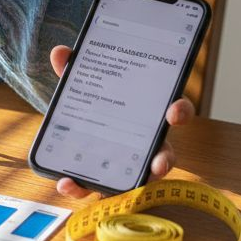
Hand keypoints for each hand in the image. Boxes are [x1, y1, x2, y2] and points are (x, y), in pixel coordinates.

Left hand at [48, 45, 194, 199]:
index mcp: (147, 113)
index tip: (174, 112)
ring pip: (134, 179)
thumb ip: (75, 69)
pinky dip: (81, 187)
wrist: (73, 127)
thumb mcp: (84, 82)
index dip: (180, 111)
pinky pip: (97, 188)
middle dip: (164, 160)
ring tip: (116, 187)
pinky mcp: (102, 177)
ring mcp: (126, 163)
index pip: (175, 111)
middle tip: (159, 162)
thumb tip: (60, 52)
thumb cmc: (91, 103)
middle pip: (163, 154)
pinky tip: (66, 182)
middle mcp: (145, 142)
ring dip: (122, 185)